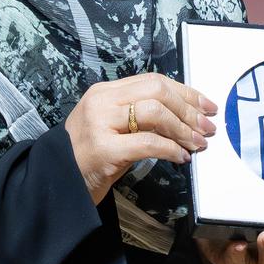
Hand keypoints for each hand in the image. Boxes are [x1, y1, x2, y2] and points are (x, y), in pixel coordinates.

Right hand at [65, 72, 214, 205]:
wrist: (56, 183)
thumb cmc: (90, 157)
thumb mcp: (112, 127)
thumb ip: (140, 116)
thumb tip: (186, 117)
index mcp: (105, 92)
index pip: (153, 81)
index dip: (185, 92)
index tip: (206, 106)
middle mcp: (101, 101)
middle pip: (157, 91)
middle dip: (188, 109)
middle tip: (207, 127)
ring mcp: (100, 123)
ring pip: (155, 112)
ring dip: (183, 129)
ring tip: (198, 144)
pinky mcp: (103, 149)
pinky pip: (148, 143)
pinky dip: (170, 149)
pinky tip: (181, 157)